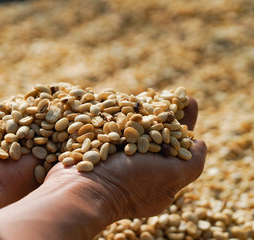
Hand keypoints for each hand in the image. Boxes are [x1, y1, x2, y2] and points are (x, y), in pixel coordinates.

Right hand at [45, 97, 206, 221]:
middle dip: (164, 112)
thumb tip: (201, 143)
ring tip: (149, 92)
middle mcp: (140, 167)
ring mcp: (117, 157)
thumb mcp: (171, 176)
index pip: (177, 144)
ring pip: (132, 128)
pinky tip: (120, 100)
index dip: (185, 122)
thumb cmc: (127, 182)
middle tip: (172, 92)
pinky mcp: (99, 148)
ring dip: (141, 110)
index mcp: (160, 176)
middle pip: (156, 133)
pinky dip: (117, 114)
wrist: (80, 189)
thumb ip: (192, 162)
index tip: (190, 100)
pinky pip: (111, 127)